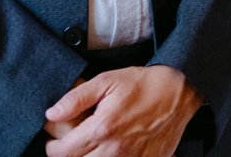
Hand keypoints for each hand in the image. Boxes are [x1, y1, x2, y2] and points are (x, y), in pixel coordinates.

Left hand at [43, 65, 201, 156]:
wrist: (178, 93)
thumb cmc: (143, 85)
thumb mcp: (106, 81)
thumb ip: (76, 98)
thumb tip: (52, 114)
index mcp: (102, 129)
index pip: (62, 152)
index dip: (52, 147)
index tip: (54, 140)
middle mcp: (114, 150)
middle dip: (69, 155)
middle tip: (71, 143)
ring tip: (91, 146)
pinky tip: (112, 149)